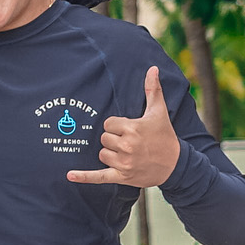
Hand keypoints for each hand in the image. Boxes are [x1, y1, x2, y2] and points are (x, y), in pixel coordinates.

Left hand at [68, 67, 181, 188]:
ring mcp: (124, 162)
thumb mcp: (159, 112)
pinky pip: (98, 176)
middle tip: (130, 142)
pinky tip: (70, 175)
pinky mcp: (121, 176)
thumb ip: (152, 90)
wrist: (175, 165)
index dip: (116, 126)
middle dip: (114, 139)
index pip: (108, 124)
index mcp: (133, 128)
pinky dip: (84, 177)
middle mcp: (127, 145)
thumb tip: (152, 68)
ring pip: (102, 153)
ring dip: (111, 154)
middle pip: (104, 138)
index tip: (128, 129)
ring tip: (127, 153)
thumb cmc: (165, 136)